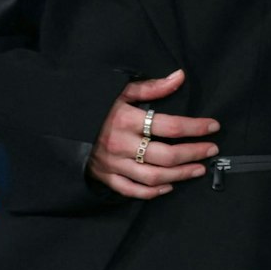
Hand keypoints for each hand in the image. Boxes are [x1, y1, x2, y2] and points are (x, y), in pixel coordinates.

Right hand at [88, 70, 220, 199]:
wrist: (57, 122)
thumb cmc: (93, 104)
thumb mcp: (120, 90)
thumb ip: (152, 87)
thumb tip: (180, 77)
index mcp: (126, 120)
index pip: (170, 126)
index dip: (195, 127)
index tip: (213, 126)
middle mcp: (121, 145)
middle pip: (166, 155)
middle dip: (194, 153)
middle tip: (212, 150)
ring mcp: (113, 164)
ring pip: (153, 177)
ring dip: (180, 175)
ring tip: (198, 169)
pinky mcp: (105, 176)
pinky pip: (131, 190)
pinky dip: (152, 192)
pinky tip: (169, 187)